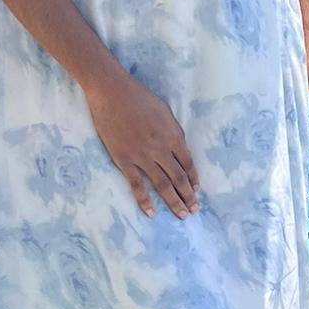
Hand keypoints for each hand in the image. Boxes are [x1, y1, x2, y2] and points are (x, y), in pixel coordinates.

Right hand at [86, 68, 201, 217]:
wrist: (111, 93)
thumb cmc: (138, 97)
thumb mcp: (164, 110)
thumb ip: (173, 131)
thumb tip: (179, 148)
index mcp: (173, 135)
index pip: (188, 163)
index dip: (193, 179)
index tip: (196, 190)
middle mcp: (161, 149)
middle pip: (178, 178)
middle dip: (188, 195)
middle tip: (194, 210)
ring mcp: (142, 156)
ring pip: (162, 184)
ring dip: (173, 201)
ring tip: (182, 214)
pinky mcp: (124, 160)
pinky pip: (137, 184)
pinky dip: (144, 200)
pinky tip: (150, 213)